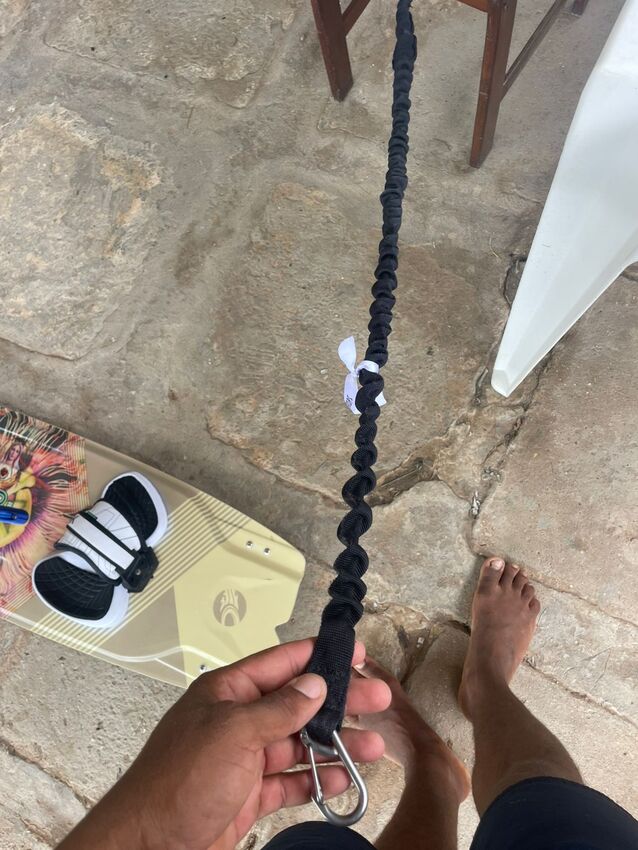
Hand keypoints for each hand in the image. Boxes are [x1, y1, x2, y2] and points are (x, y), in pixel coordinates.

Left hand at [58, 638, 391, 849]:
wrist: (148, 845)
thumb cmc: (176, 781)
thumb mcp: (232, 734)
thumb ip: (278, 709)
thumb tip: (314, 684)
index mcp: (229, 692)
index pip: (282, 663)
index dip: (319, 656)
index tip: (354, 653)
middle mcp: (239, 720)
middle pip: (298, 703)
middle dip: (339, 701)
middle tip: (377, 698)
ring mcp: (245, 758)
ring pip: (300, 744)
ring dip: (336, 744)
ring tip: (372, 746)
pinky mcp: (249, 794)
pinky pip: (291, 781)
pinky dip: (317, 780)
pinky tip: (342, 779)